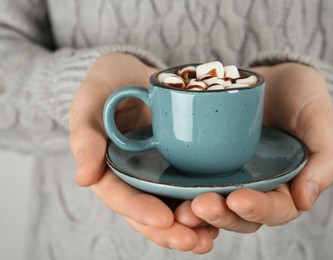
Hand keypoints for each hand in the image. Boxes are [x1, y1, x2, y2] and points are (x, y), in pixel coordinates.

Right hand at [69, 53, 217, 252]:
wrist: (134, 74)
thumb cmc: (107, 86)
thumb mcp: (90, 103)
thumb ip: (85, 137)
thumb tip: (84, 179)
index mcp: (109, 170)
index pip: (121, 197)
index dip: (140, 211)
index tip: (164, 219)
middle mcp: (135, 179)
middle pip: (149, 213)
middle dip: (170, 231)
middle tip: (194, 241)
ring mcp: (158, 174)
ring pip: (172, 208)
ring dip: (191, 227)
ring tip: (211, 237)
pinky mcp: (179, 165)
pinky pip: (190, 188)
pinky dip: (205, 204)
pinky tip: (224, 212)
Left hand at [177, 63, 332, 232]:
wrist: (275, 76)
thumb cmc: (303, 97)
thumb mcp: (320, 120)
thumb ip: (324, 159)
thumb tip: (304, 200)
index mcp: (287, 186)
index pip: (275, 209)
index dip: (258, 210)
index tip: (238, 199)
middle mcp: (257, 187)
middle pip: (239, 215)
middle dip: (220, 215)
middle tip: (198, 206)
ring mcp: (232, 176)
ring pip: (215, 203)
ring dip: (197, 211)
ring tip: (180, 208)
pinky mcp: (211, 161)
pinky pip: (196, 180)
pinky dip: (182, 190)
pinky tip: (166, 189)